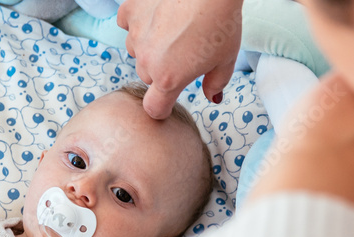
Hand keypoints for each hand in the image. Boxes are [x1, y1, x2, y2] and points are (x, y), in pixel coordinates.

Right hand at [117, 0, 242, 114]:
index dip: (161, 108)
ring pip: (136, 50)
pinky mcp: (130, 11)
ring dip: (149, 46)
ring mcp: (136, 36)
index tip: (167, 102)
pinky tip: (155, 14)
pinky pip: (127, 23)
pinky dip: (138, 22)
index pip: (154, 108)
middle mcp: (148, 61)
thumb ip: (216, 83)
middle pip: (147, 76)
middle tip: (182, 52)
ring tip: (171, 30)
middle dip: (161, 69)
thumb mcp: (226, 59)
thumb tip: (212, 98)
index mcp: (169, 79)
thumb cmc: (221, 22)